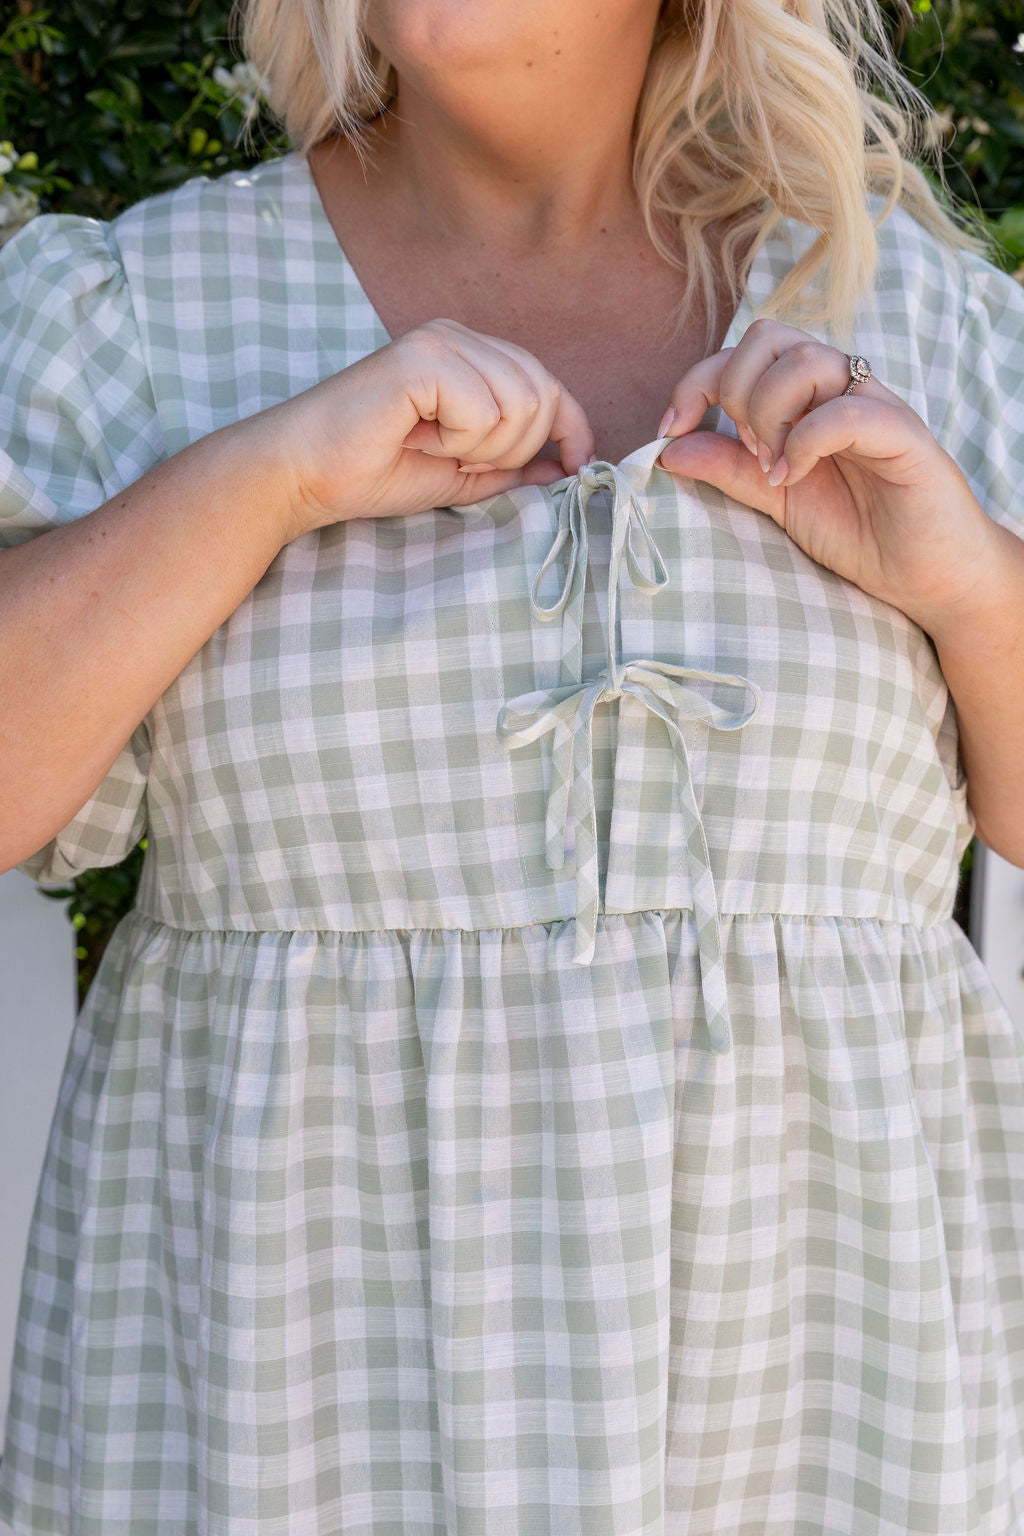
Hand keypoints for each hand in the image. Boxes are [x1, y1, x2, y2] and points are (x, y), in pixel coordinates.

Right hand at [266, 317, 594, 539]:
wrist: (304, 473)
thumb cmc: (372, 471)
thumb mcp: (461, 474)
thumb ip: (513, 466)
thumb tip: (569, 466)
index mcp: (470, 355)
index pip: (548, 382)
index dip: (573, 427)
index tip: (578, 469)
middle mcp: (458, 336)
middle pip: (542, 392)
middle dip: (517, 448)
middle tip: (462, 461)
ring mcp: (439, 341)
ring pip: (520, 401)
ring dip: (486, 447)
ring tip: (437, 449)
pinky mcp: (421, 357)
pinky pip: (483, 408)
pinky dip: (459, 441)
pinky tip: (418, 437)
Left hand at [656, 318, 1001, 636]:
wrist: (928, 575)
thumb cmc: (861, 532)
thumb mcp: (777, 499)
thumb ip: (729, 469)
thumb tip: (666, 449)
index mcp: (809, 396)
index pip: (743, 351)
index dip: (697, 382)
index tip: (671, 430)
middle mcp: (841, 388)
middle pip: (769, 338)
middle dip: (735, 392)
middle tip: (747, 451)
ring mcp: (873, 405)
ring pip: (806, 361)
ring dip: (769, 413)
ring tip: (775, 468)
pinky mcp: (902, 434)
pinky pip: (846, 410)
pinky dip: (806, 440)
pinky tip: (794, 477)